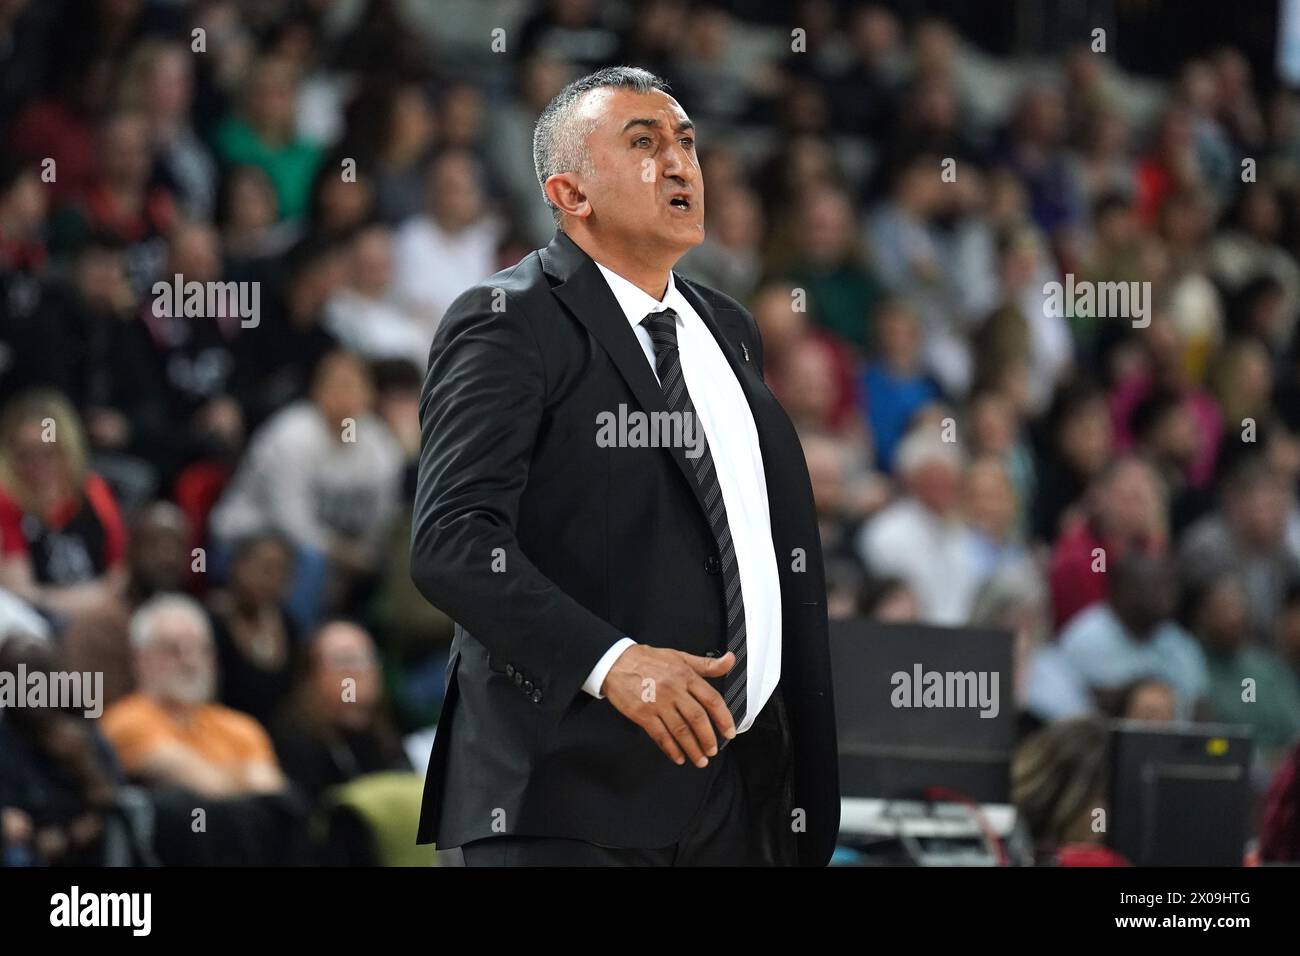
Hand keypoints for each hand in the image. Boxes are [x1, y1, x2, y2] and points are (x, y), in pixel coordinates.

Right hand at [600, 645, 737, 768]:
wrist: (616, 662)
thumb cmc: (649, 660)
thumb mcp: (680, 657)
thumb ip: (707, 664)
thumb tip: (730, 660)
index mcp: (685, 676)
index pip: (711, 699)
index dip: (724, 718)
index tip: (730, 732)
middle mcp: (674, 690)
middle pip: (697, 718)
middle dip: (708, 738)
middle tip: (713, 751)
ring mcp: (658, 703)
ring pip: (680, 730)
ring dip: (692, 748)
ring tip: (700, 760)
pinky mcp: (642, 715)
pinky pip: (660, 735)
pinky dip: (671, 749)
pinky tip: (678, 757)